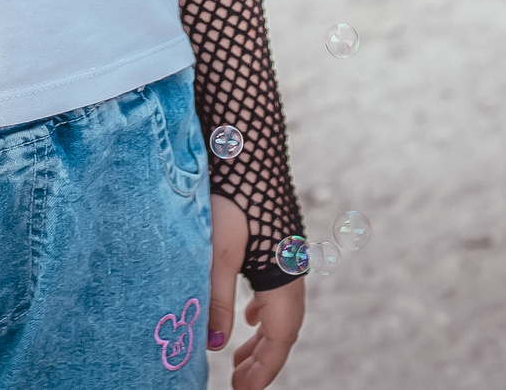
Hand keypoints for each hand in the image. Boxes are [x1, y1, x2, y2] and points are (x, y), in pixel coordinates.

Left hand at [210, 194, 304, 388]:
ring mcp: (284, 251)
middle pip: (284, 326)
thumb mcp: (216, 251)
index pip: (280, 337)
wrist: (245, 140)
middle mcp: (291, 266)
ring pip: (280, 306)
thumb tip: (214, 346)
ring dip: (262, 336)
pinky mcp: (272, 237)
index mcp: (282, 275)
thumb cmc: (228, 195)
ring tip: (240, 357)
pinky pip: (275, 287)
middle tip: (240, 383)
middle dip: (264, 358)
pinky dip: (262, 310)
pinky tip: (247, 314)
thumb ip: (215, 300)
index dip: (265, 368)